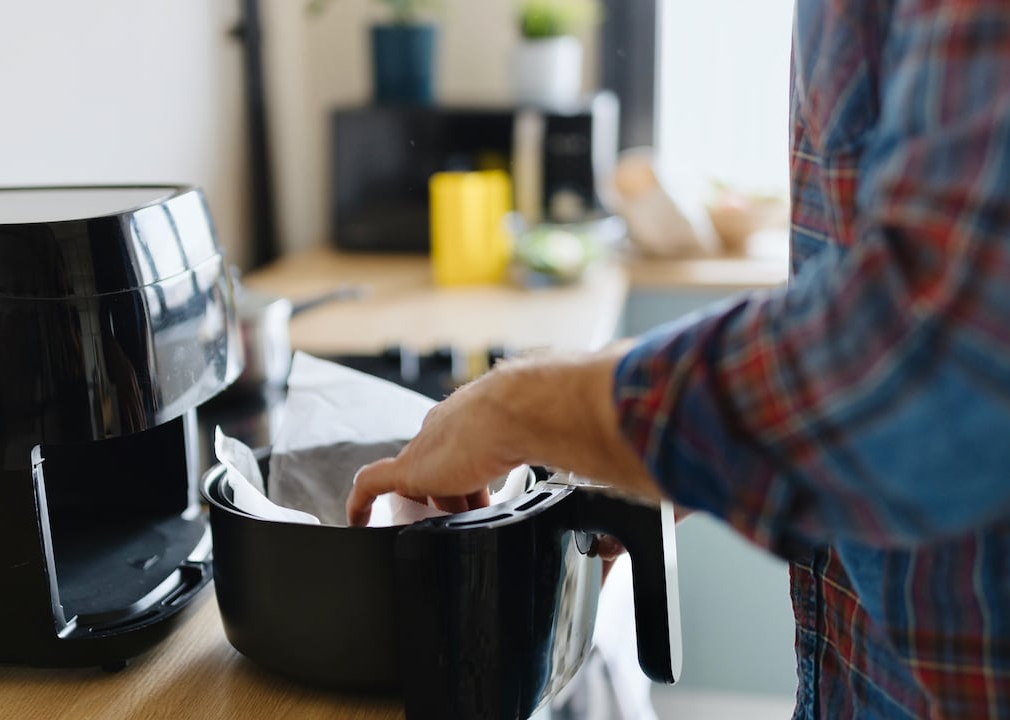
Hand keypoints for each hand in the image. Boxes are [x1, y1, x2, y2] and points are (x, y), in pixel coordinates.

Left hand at [347, 345, 664, 525]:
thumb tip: (652, 515)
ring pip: (416, 478)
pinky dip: (363, 502)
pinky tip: (357, 520)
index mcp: (496, 415)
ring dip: (423, 502)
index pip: (481, 447)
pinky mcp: (413, 466)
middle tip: (470, 517)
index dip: (485, 475)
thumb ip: (613, 477)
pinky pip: (374, 485)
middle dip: (457, 491)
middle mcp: (458, 425)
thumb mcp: (591, 453)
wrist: (540, 403)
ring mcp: (431, 446)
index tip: (496, 497)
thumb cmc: (571, 417)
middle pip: (447, 464)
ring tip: (429, 527)